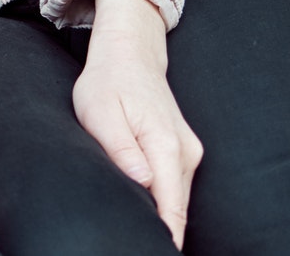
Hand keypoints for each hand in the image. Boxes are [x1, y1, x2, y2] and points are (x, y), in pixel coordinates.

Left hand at [72, 0, 202, 248]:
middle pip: (177, 210)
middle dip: (159, 231)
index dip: (164, 236)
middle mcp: (186, 153)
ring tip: (133, 227)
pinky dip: (162, 202)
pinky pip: (175, 188)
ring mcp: (189, 153)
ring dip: (160, 217)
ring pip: (177, 200)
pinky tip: (142, 207)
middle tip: (130, 241)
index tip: (150, 249)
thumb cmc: (109, 82)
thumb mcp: (100, 112)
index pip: (172, 207)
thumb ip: (121, 148)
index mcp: (166, 145)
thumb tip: (142, 183)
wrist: (131, 54)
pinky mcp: (184, 153)